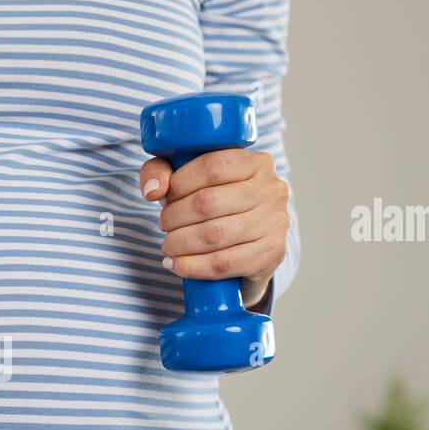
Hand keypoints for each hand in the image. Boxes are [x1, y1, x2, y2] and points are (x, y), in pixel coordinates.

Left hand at [139, 149, 289, 309]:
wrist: (251, 244)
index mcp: (256, 162)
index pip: (211, 167)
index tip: (165, 198)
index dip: (179, 184)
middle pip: (208, 202)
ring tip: (168, 246)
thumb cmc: (217, 204)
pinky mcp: (271, 254)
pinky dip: (192, 266)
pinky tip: (177, 265)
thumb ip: (162, 171)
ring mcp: (275, 223)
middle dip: (174, 217)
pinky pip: (224, 263)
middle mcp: (272, 189)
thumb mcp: (189, 177)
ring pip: (214, 235)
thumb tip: (153, 190)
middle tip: (164, 226)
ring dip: (180, 243)